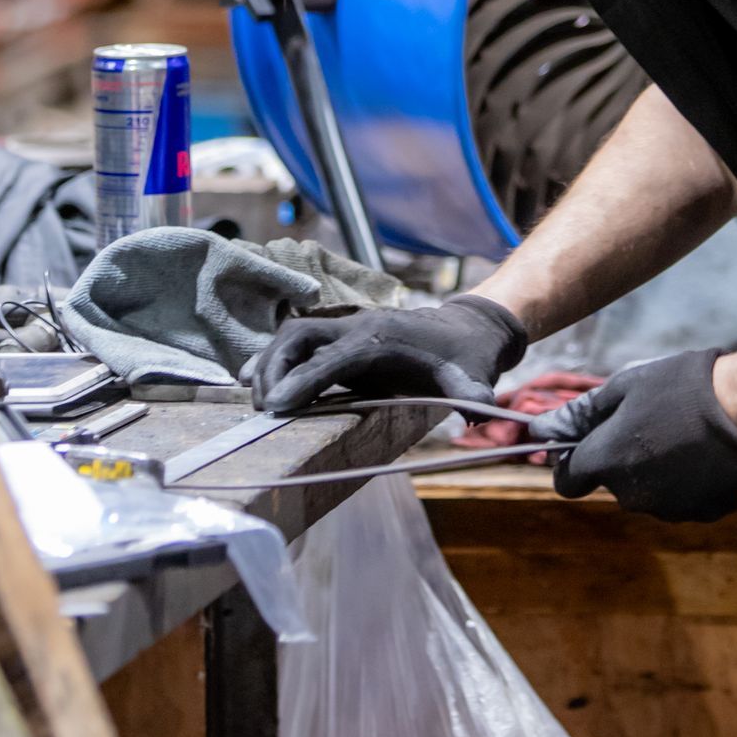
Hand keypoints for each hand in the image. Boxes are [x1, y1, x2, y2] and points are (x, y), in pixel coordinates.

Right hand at [250, 292, 525, 416]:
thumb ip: (472, 392)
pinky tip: (254, 377)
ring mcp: (348, 327)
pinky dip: (276, 357)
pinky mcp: (342, 336)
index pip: (332, 360)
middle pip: (301, 337)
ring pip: (294, 335)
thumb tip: (482, 410)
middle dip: (276, 368)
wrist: (467, 326)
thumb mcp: (472, 375)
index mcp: (382, 340)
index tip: (277, 406)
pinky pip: (300, 340)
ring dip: (270, 362)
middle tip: (263, 407)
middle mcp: (358, 327)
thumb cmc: (466, 357)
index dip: (303, 381)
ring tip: (254, 397)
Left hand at [545, 348, 736, 520]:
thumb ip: (581, 414)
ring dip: (655, 471)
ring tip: (683, 434)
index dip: (571, 462)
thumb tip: (540, 429)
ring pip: (649, 493)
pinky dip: (687, 481)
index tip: (587, 443)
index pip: (568, 480)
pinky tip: (705, 453)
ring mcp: (669, 509)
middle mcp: (631, 496)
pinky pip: (683, 500)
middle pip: (613, 484)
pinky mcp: (703, 514)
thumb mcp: (625, 386)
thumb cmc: (682, 387)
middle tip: (649, 422)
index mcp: (606, 462)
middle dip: (621, 459)